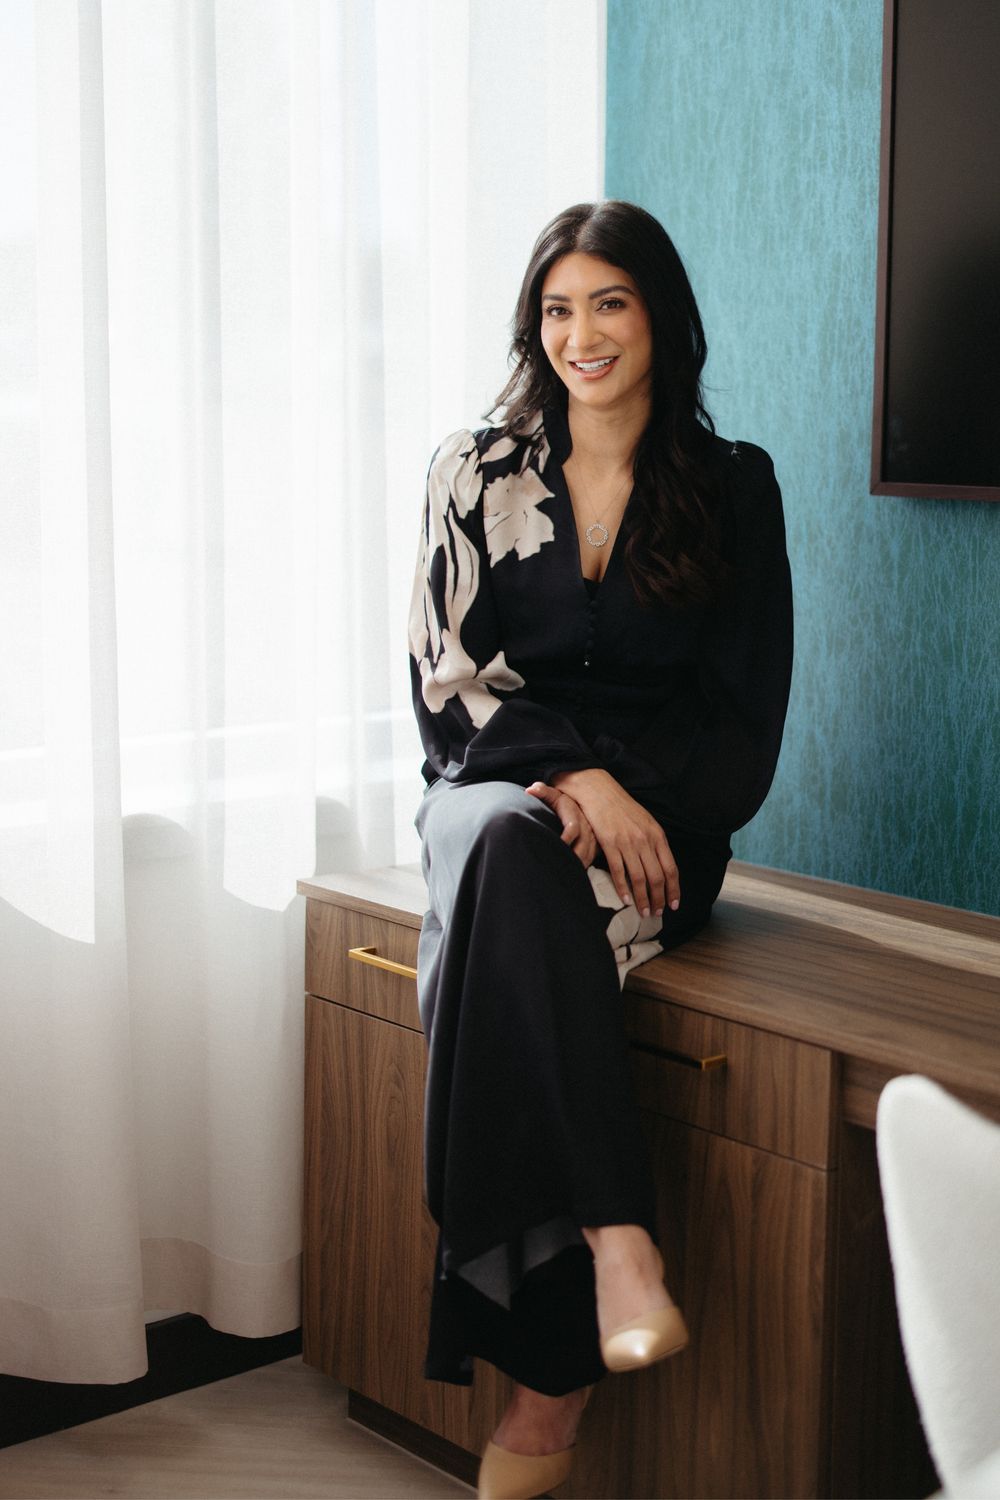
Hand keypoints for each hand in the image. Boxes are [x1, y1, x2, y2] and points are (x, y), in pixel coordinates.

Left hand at [525, 782, 596, 868]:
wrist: (579, 802)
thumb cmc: (561, 801)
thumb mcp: (553, 794)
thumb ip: (542, 791)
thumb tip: (530, 789)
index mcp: (575, 813)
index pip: (572, 828)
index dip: (565, 839)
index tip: (556, 847)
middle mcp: (587, 825)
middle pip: (583, 845)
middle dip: (572, 858)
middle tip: (560, 867)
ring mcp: (592, 835)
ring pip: (588, 854)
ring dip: (578, 864)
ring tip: (565, 872)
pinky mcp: (596, 844)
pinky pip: (591, 857)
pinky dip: (583, 865)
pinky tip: (573, 871)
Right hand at [550, 769, 679, 917]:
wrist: (599, 791)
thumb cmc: (622, 807)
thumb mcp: (645, 822)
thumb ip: (654, 842)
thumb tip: (660, 865)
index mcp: (657, 835)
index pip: (671, 868)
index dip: (673, 889)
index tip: (674, 904)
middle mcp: (645, 840)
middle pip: (657, 877)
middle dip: (659, 899)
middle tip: (657, 913)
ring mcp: (627, 842)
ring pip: (639, 878)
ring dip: (643, 899)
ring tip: (643, 912)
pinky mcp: (610, 843)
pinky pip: (619, 871)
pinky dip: (623, 888)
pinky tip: (626, 900)